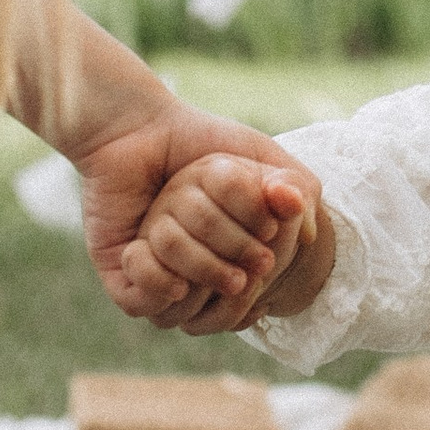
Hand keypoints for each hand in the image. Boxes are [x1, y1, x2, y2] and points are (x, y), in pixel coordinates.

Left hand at [120, 150, 324, 336]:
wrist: (137, 125)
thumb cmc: (199, 137)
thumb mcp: (259, 156)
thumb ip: (296, 188)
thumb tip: (311, 235)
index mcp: (225, 251)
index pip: (248, 298)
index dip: (263, 281)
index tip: (267, 246)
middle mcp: (191, 266)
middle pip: (215, 299)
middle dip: (230, 258)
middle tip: (226, 227)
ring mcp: (156, 272)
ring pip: (179, 303)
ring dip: (192, 261)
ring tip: (192, 224)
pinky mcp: (119, 272)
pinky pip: (137, 303)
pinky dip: (153, 280)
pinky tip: (153, 244)